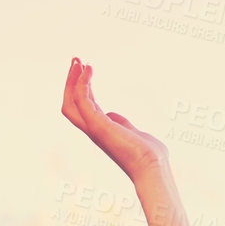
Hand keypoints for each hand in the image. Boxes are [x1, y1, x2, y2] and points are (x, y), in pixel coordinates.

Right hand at [60, 58, 168, 180]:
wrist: (153, 166)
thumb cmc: (149, 154)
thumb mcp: (133, 132)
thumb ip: (122, 123)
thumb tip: (113, 116)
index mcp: (101, 131)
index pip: (83, 107)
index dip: (82, 87)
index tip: (85, 69)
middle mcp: (93, 130)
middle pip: (71, 104)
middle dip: (71, 81)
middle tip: (76, 60)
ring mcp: (94, 128)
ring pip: (71, 102)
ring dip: (73, 79)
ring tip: (78, 60)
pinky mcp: (98, 124)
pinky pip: (83, 99)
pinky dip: (83, 83)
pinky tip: (88, 70)